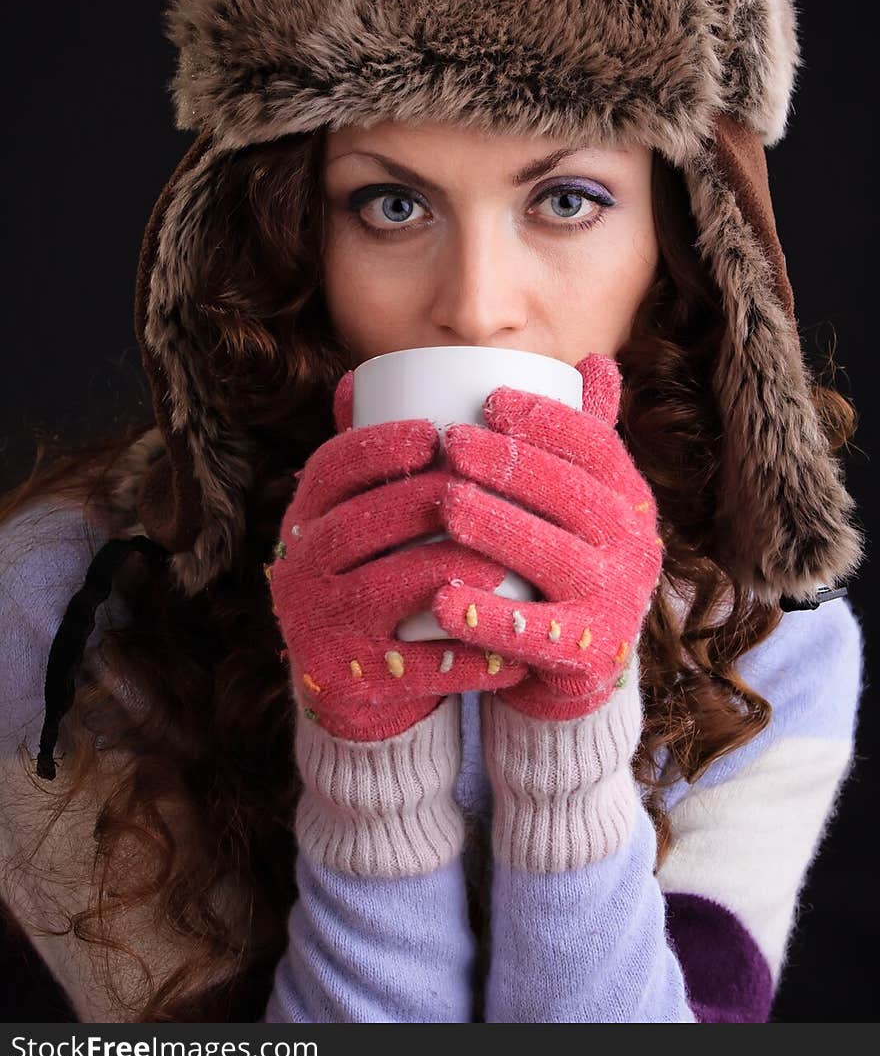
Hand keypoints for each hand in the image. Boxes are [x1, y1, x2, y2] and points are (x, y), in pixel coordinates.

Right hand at [267, 370, 528, 740]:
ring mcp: (318, 625)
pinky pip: (410, 666)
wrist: (355, 683)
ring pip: (382, 590)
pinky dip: (463, 657)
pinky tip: (509, 646)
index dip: (377, 447)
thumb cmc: (380, 574)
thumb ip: (375, 456)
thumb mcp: (366, 518)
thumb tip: (366, 372)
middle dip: (420, 502)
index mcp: (305, 519)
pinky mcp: (347, 679)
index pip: (330, 470)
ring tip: (501, 562)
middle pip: (355, 525)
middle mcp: (297, 568)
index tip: (434, 433)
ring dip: (444, 570)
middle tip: (482, 490)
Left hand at [428, 353, 663, 720]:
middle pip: (572, 495)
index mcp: (629, 498)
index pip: (596, 446)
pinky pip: (533, 635)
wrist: (572, 666)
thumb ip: (571, 436)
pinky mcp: (585, 656)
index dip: (546, 419)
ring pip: (554, 557)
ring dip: (498, 527)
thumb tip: (590, 358)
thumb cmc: (559, 559)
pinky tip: (441, 599)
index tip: (489, 399)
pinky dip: (486, 617)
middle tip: (451, 444)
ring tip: (445, 505)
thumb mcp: (573, 499)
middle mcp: (635, 546)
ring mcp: (614, 603)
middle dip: (512, 464)